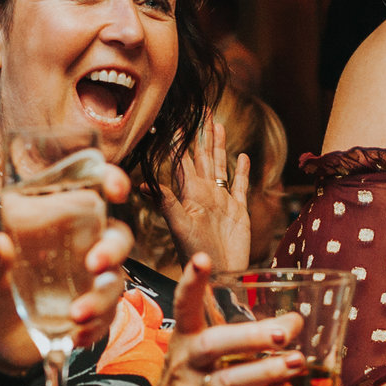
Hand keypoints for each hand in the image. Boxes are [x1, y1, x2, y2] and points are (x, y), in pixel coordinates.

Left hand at [0, 162, 135, 369]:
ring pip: (115, 282)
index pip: (94, 194)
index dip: (111, 183)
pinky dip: (97, 328)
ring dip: (101, 299)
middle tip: (95, 264)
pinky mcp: (92, 313)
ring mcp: (89, 282)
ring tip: (75, 316)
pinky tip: (78, 338)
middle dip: (113, 250)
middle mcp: (82, 248)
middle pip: (117, 238)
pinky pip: (108, 317)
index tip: (115, 189)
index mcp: (60, 224)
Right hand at [128, 254, 303, 385]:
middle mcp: (185, 363)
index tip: (201, 259)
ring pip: (228, 381)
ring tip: (296, 363)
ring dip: (266, 371)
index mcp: (183, 339)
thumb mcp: (200, 355)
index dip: (191, 283)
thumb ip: (242, 337)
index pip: (183, 306)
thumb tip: (294, 321)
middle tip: (284, 333)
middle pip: (212, 344)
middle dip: (250, 337)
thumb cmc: (188, 385)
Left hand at [161, 116, 251, 273]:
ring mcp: (222, 201)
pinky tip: (243, 156)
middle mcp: (205, 193)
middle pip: (202, 156)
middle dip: (201, 133)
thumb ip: (165, 203)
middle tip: (202, 109)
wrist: (217, 275)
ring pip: (220, 166)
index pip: (183, 160)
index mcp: (190, 193)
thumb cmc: (194, 254)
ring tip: (218, 124)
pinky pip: (240, 187)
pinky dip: (242, 172)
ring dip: (219, 146)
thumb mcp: (178, 226)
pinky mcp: (238, 212)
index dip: (179, 139)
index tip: (176, 118)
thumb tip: (143, 184)